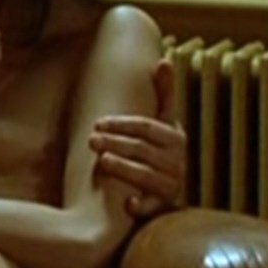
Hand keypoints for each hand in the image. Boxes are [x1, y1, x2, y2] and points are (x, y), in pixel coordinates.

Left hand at [89, 60, 186, 216]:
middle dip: (115, 142)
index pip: (147, 126)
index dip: (121, 124)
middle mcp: (177, 161)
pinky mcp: (163, 206)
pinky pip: (153, 207)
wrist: (165, 188)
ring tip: (102, 161)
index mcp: (175, 137)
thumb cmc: (158, 148)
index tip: (98, 122)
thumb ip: (164, 92)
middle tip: (91, 140)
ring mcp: (172, 184)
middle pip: (142, 149)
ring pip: (145, 174)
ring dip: (123, 168)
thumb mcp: (163, 121)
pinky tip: (127, 204)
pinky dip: (142, 205)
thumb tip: (164, 60)